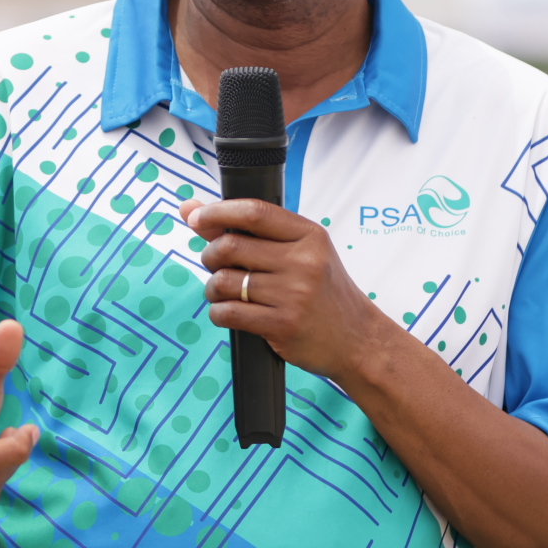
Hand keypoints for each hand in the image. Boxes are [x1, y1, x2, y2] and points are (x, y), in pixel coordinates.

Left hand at [178, 199, 399, 380]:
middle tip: (215, 265)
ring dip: (212, 289)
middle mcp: (303, 261)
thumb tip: (190, 208)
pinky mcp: (283, 325)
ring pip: (223, 282)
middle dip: (210, 255)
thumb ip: (248, 230)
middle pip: (230, 247)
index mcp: (309, 236)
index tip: (196, 218)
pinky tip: (229, 312)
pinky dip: (218, 312)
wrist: (357, 339)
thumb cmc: (323, 292)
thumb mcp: (300, 252)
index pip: (254, 212)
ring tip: (224, 292)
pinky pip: (228, 313)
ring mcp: (293, 294)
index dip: (216, 212)